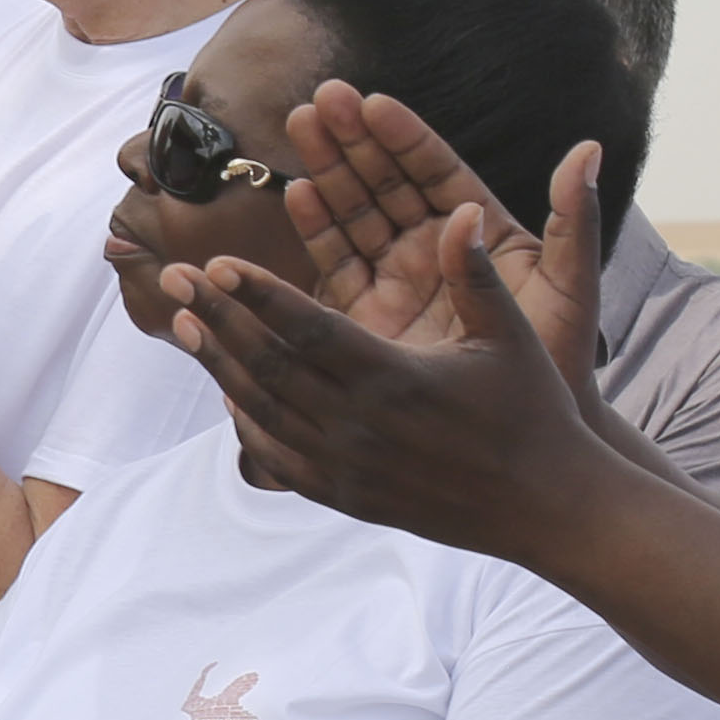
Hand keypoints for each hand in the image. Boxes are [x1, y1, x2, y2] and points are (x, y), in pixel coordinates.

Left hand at [160, 236, 609, 565]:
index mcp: (396, 380)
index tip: (217, 261)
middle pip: (267, 366)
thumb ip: (475, 274)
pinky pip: (276, 456)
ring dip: (219, 363)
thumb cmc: (533, 413)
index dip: (259, 295)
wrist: (544, 509)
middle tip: (175, 275)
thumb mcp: (511, 337)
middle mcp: (360, 427)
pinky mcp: (344, 495)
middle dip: (218, 316)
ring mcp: (346, 467)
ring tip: (185, 320)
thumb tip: (464, 210)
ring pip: (262, 409)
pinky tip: (226, 391)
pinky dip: (245, 421)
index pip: (308, 331)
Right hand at [273, 90, 606, 390]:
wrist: (525, 437)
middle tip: (321, 98)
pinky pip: (336, 263)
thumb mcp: (570, 287)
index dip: (403, 136)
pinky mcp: (366, 315)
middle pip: (386, 182)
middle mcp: (435, 249)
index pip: (436, 172)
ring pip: (355, 212)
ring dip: (326, 167)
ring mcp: (398, 279)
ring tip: (299, 123)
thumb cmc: (558, 362)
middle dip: (353, 139)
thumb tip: (588, 149)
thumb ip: (575, 220)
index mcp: (481, 234)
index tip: (373, 102)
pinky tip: (296, 193)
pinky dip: (316, 227)